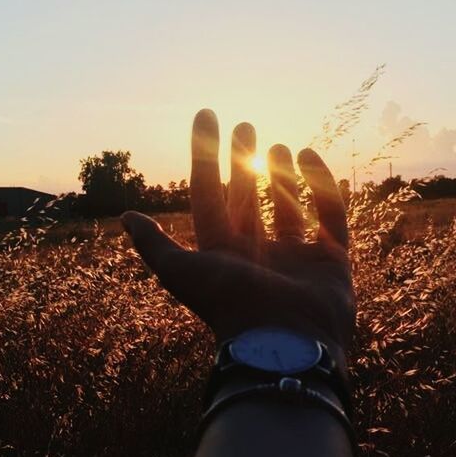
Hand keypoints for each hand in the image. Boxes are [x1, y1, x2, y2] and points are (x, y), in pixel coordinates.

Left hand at [121, 109, 353, 368]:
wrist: (285, 342)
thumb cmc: (232, 305)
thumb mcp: (182, 272)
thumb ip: (155, 245)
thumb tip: (124, 216)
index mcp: (221, 254)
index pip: (208, 195)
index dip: (204, 155)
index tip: (206, 115)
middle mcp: (256, 254)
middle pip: (247, 198)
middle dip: (244, 161)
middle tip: (246, 127)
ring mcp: (295, 257)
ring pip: (287, 207)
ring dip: (281, 176)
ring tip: (279, 144)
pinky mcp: (331, 261)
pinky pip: (329, 217)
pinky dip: (323, 188)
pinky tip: (311, 157)